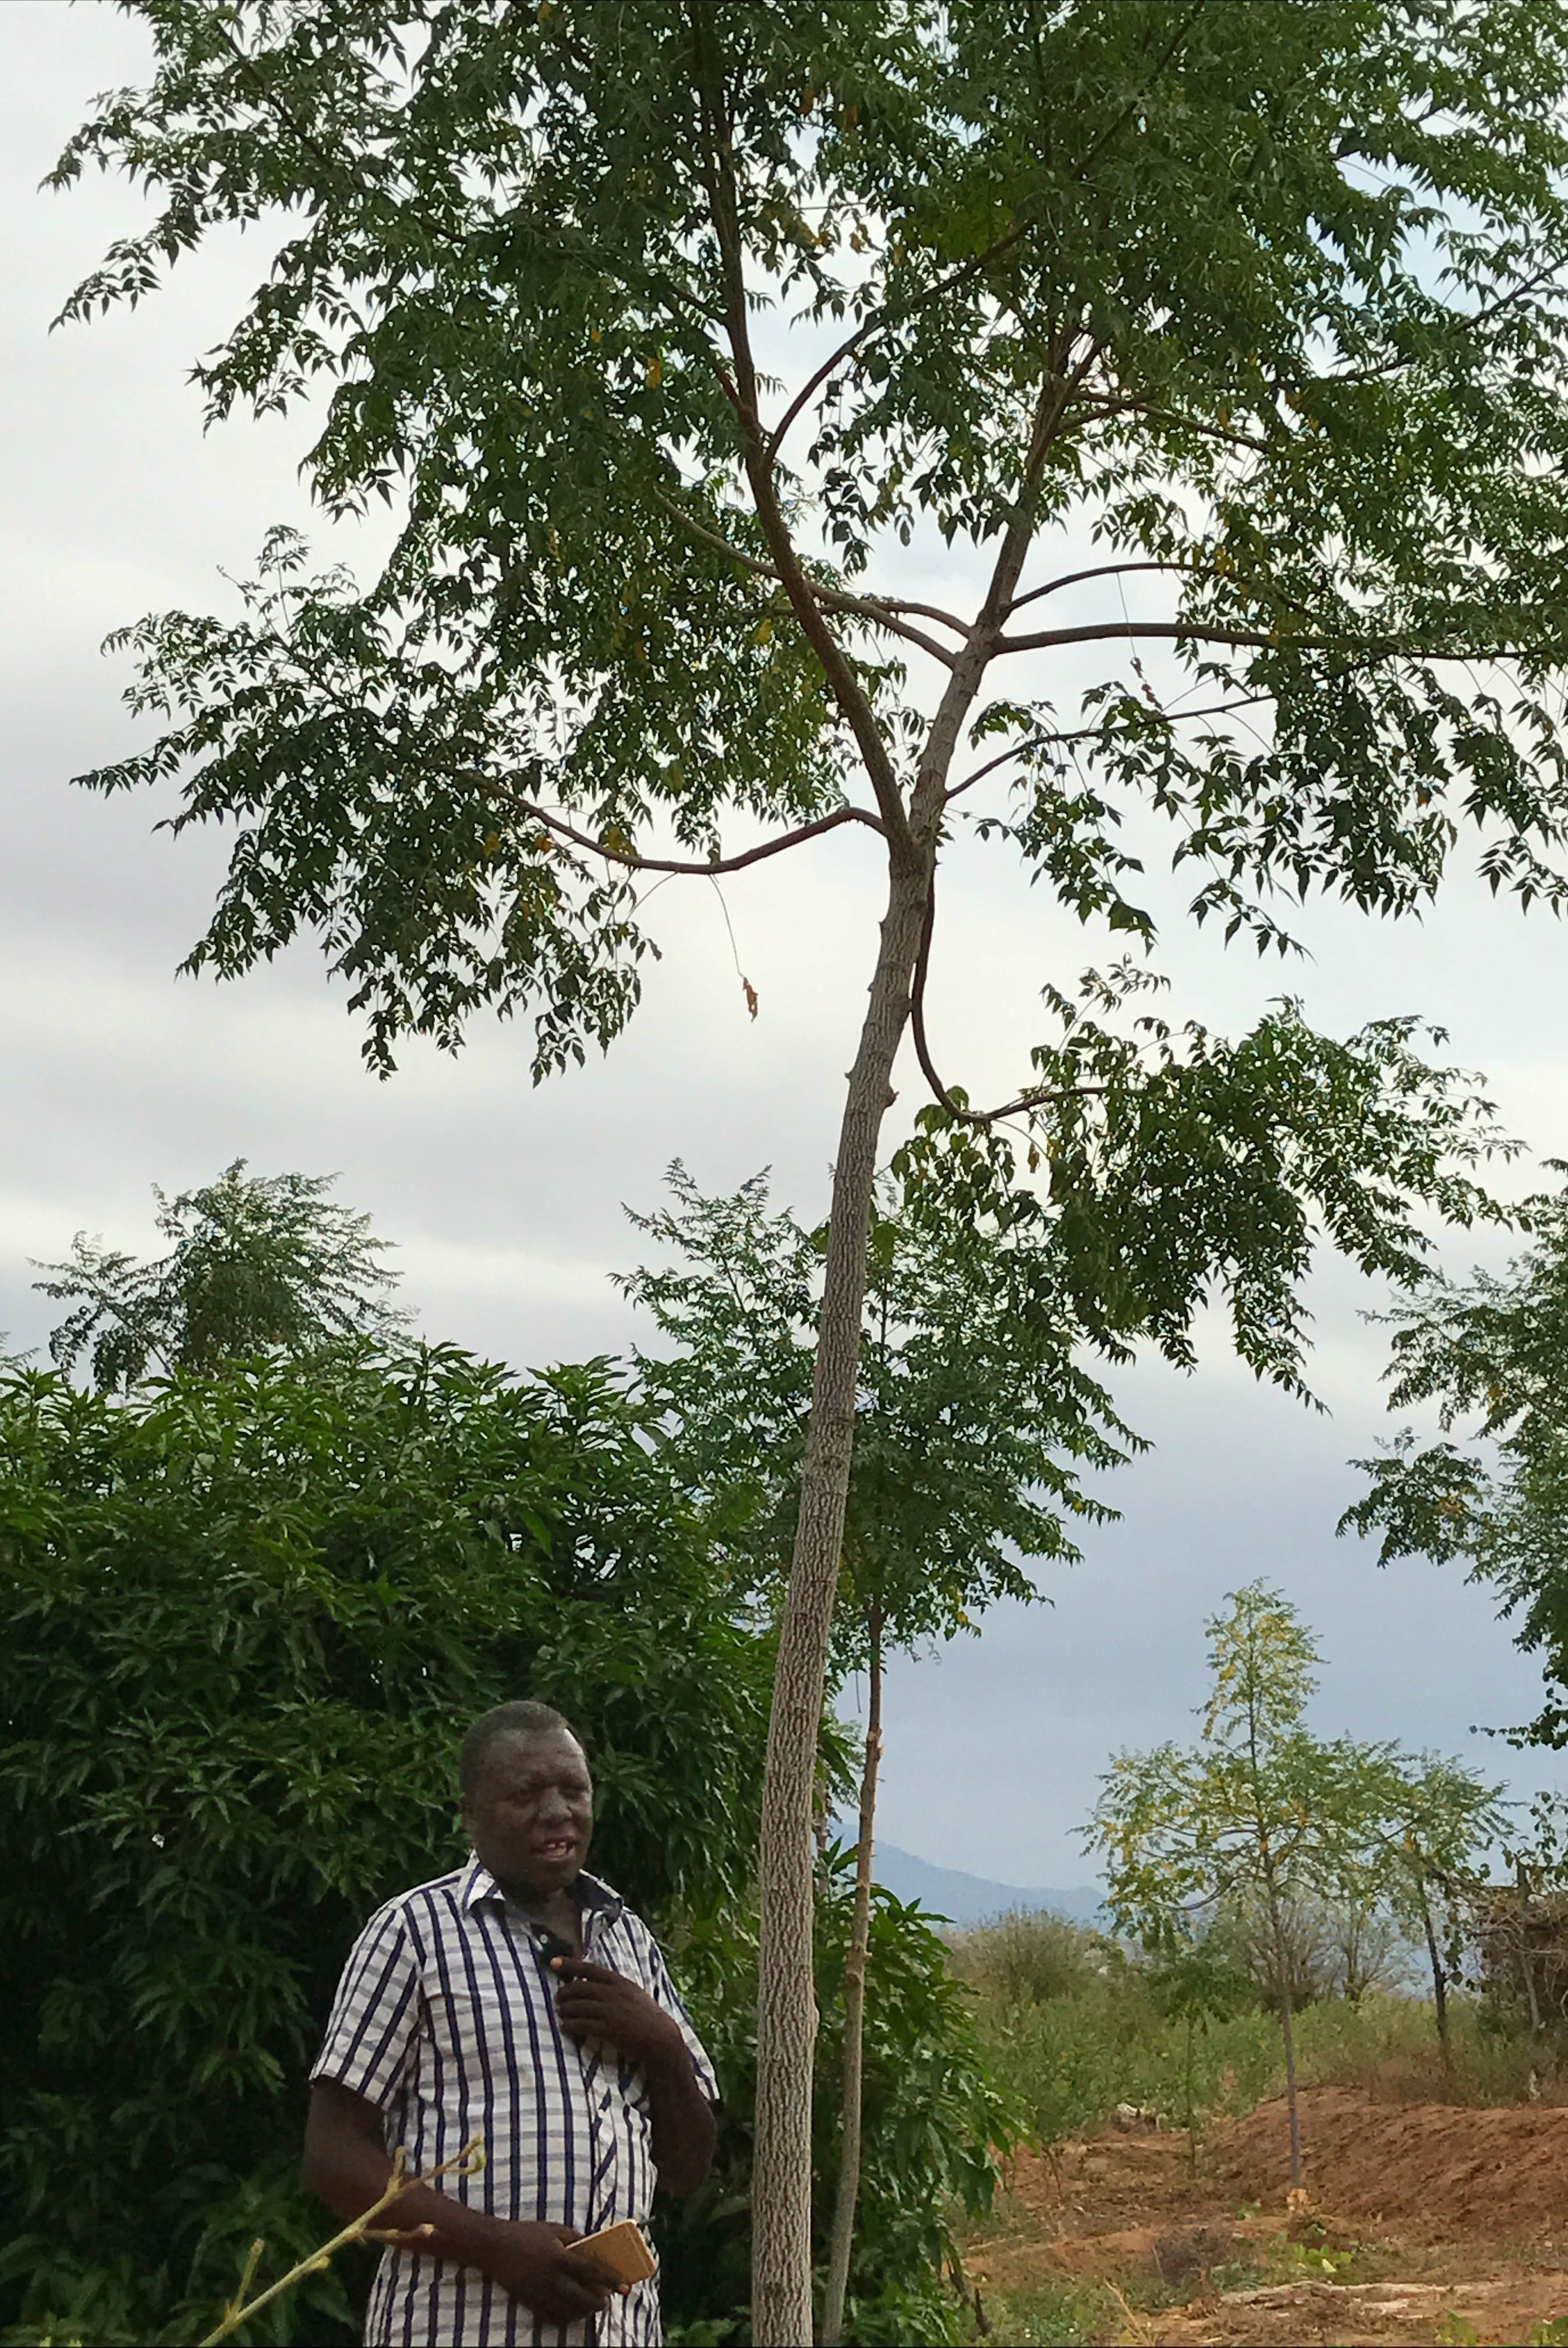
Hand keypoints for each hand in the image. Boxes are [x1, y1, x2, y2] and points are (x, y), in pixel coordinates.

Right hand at [477, 2220, 615, 2323]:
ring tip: (589, 2305)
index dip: (611, 2280)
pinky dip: (566, 2317)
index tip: (623, 2286)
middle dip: (599, 2302)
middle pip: (584, 2298)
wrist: (495, 2247)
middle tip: (605, 2299)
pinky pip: (553, 2318)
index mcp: (559, 2257)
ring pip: (570, 2312)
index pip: (592, 2271)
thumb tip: (591, 2245)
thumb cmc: (525, 2234)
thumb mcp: (552, 2229)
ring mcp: (540, 2293)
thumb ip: (574, 2237)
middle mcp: (552, 2278)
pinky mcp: (531, 2303)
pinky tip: (570, 2311)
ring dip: (584, 2311)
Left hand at [552, 1957, 684, 2064]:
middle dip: (564, 1992)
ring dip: (564, 2010)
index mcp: (619, 1982)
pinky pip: (581, 2025)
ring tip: (560, 2013)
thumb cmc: (647, 2015)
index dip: (570, 1964)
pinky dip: (569, 2026)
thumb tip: (594, 1983)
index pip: (589, 1969)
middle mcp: (613, 1993)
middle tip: (558, 1998)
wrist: (660, 2037)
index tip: (554, 1962)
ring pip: (577, 2007)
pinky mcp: (607, 2029)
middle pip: (579, 1988)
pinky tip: (564, 2027)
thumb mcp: (633, 1992)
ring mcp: (610, 2011)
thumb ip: (615, 1986)